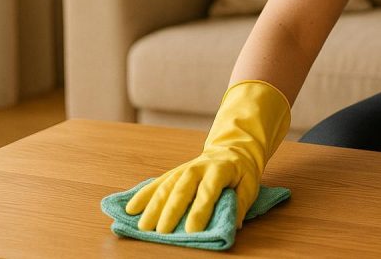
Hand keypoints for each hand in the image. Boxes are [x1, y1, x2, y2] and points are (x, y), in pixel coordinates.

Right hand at [124, 80, 290, 232]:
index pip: (208, 190)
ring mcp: (183, 169)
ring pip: (166, 185)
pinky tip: (131, 208)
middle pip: (182, 188)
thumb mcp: (250, 185)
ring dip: (153, 205)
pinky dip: (144, 195)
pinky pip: (157, 183)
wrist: (232, 150)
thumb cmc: (241, 173)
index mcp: (220, 169)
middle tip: (161, 231)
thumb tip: (233, 224)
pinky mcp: (174, 173)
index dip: (200, 210)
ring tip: (143, 226)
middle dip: (171, 210)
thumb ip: (241, 204)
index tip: (192, 230)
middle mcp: (198, 167)